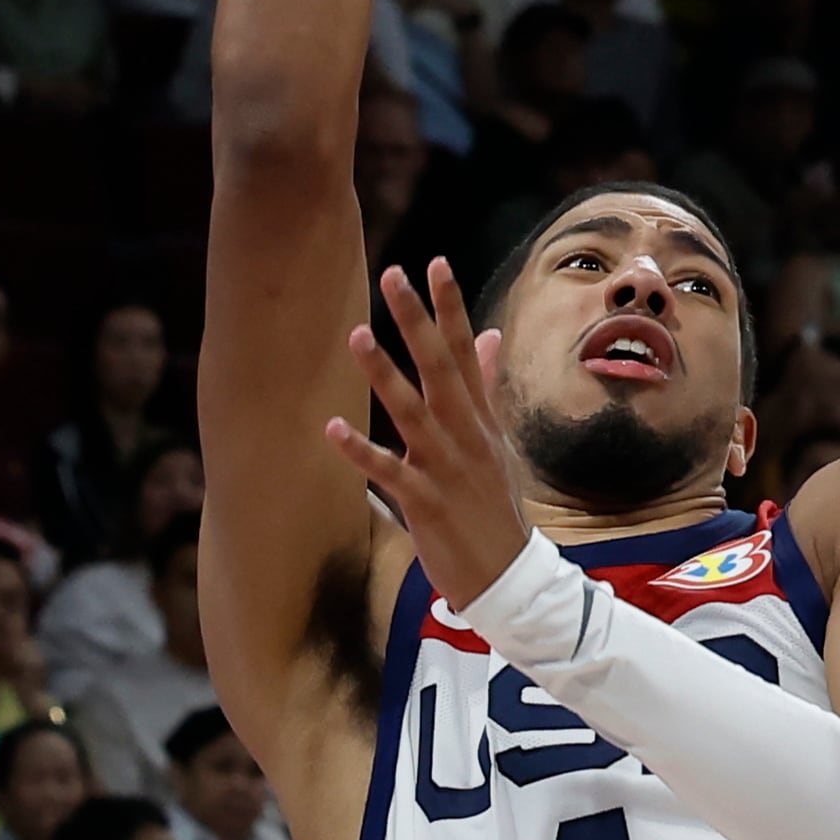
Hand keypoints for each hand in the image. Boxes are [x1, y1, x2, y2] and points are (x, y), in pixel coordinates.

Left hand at [323, 258, 537, 605]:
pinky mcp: (426, 504)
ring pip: (412, 413)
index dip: (451, 308)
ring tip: (357, 335)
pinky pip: (389, 473)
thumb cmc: (495, 507)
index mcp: (480, 420)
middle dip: (417, 321)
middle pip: (441, 368)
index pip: (466, 352)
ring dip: (385, 374)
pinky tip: (332, 430)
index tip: (435, 264)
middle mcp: (466, 436)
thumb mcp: (497, 441)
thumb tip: (490, 335)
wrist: (508, 576)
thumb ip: (488, 386)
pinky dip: (361, 452)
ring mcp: (447, 468)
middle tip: (394, 275)